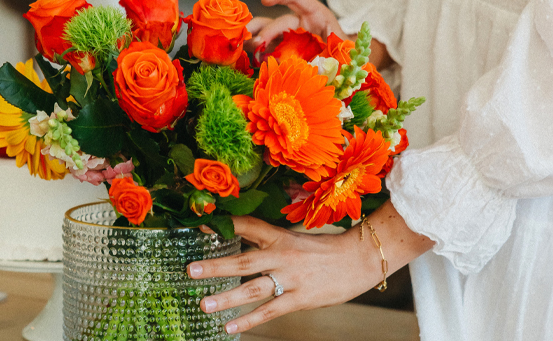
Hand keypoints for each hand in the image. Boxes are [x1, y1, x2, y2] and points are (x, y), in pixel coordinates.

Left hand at [187, 201, 433, 333]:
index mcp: (280, 236)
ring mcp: (291, 278)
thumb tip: (243, 244)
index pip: (247, 226)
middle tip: (190, 270)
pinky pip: (270, 311)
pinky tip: (230, 328)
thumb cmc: (326, 249)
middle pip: (242, 261)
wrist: (361, 258)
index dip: (224, 226)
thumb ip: (270, 241)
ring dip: (227, 298)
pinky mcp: (301, 298)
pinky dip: (249, 320)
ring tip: (204, 304)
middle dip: (215, 266)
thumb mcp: (296, 238)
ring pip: (253, 289)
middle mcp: (282, 255)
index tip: (200, 228)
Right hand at [246, 0, 346, 51]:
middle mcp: (300, 22)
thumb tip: (317, 59)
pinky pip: (267, 49)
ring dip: (255, 38)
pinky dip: (258, 53)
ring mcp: (289, 36)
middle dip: (266, 32)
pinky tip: (252, 59)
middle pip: (277, 21)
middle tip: (256, 44)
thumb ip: (332, 49)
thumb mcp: (344, 47)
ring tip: (246, 48)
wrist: (346, 63)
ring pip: (266, 31)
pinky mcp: (283, 49)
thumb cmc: (346, 52)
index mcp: (316, 15)